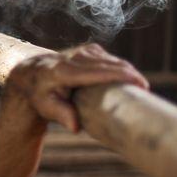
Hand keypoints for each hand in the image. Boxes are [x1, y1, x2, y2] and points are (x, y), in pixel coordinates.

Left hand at [5, 43, 148, 132]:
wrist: (30, 74)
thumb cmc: (40, 95)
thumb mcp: (46, 107)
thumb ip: (62, 114)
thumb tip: (75, 127)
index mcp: (66, 71)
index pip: (101, 71)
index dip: (124, 76)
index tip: (142, 85)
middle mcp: (76, 57)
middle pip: (112, 64)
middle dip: (131, 75)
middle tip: (145, 93)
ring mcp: (83, 51)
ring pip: (113, 60)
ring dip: (127, 72)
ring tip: (139, 88)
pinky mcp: (89, 49)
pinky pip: (111, 59)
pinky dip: (121, 68)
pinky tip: (128, 79)